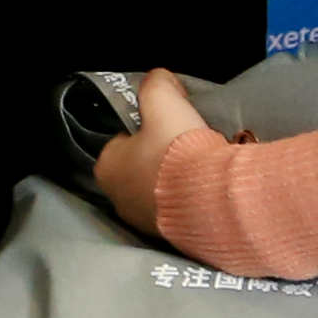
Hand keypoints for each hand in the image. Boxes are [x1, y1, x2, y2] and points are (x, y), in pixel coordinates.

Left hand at [88, 69, 231, 234]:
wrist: (211, 200)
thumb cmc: (178, 149)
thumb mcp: (164, 101)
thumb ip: (156, 84)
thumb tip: (160, 78)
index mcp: (106, 167)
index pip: (120, 141)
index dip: (144, 130)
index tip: (166, 126)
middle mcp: (117, 199)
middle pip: (139, 167)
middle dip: (159, 157)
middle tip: (186, 145)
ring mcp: (142, 222)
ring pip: (158, 191)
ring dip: (175, 180)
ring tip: (200, 166)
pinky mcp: (169, 238)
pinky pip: (177, 211)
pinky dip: (189, 199)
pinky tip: (207, 189)